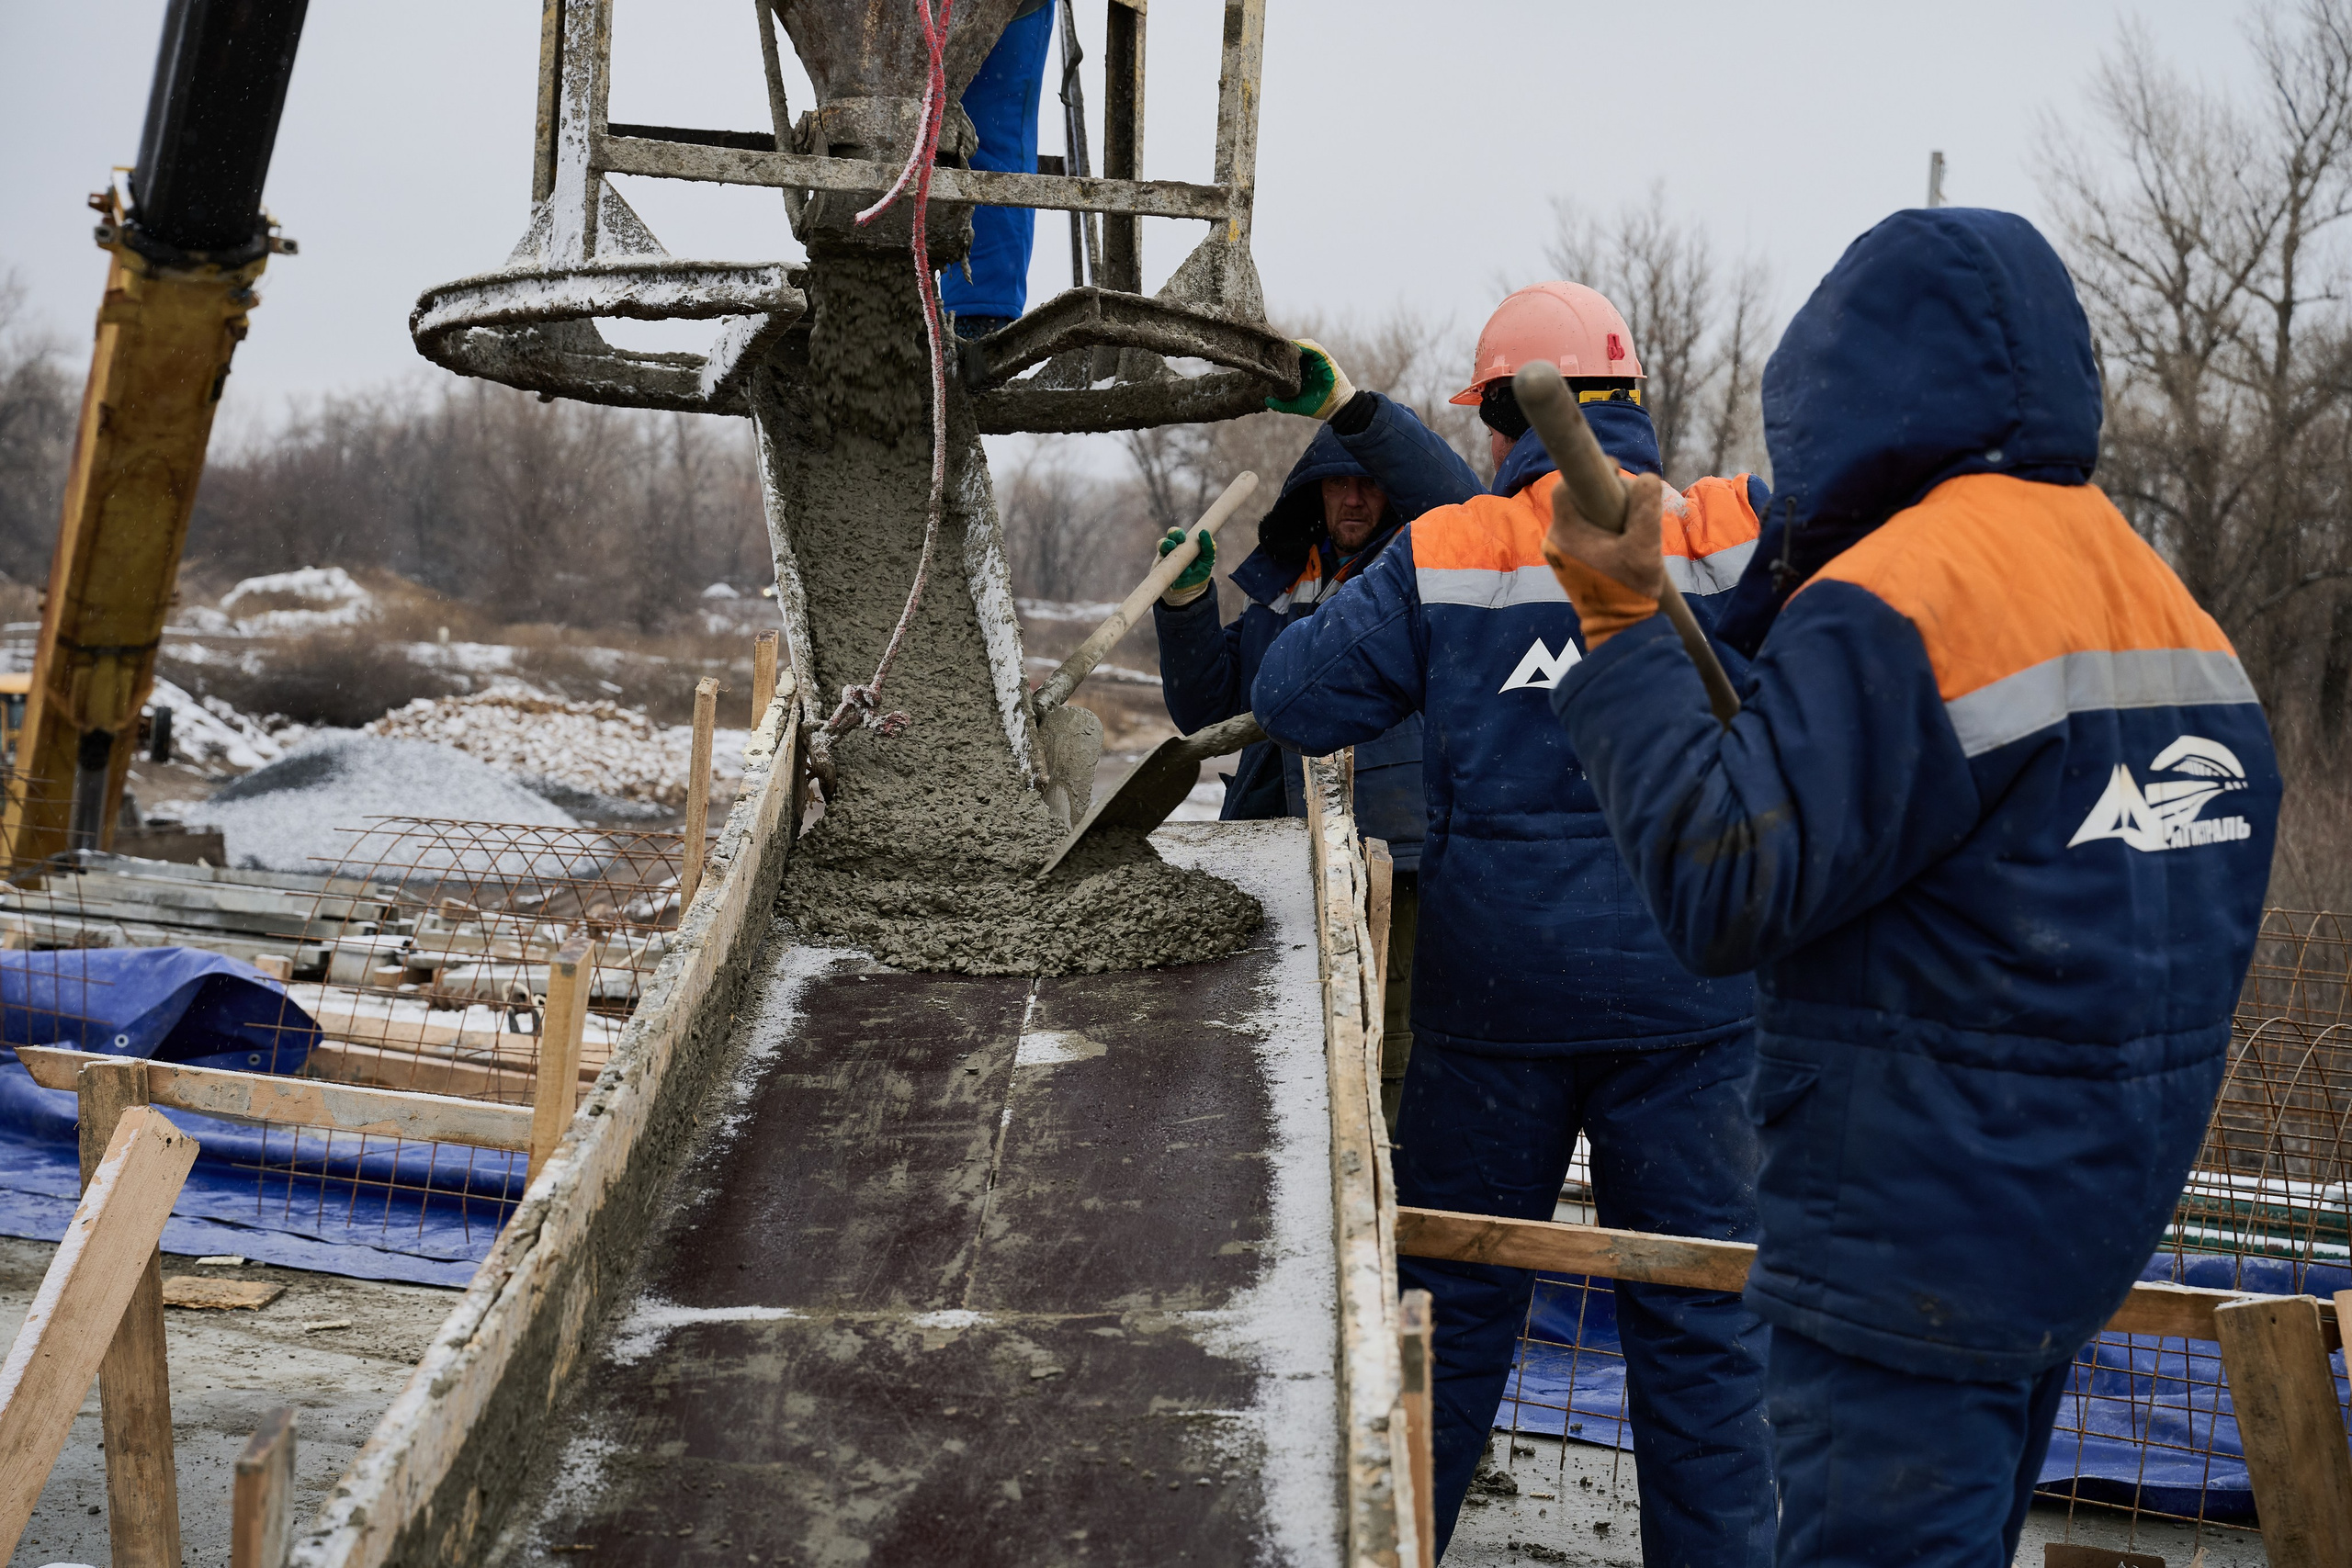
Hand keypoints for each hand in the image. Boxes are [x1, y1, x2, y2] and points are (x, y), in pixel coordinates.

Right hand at [1158, 526, 1215, 605]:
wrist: (1193, 589)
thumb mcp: (1207, 558)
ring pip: (1159, 559)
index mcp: (1179, 545)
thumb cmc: (1200, 569)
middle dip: (1166, 543)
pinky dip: (1174, 576)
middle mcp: (1169, 553)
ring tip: (1179, 565)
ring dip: (1167, 561)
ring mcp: (1163, 565)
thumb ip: (1208, 546)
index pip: (1174, 535)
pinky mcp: (1161, 578)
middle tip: (1172, 545)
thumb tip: (1204, 532)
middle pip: (1163, 543)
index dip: (1175, 533)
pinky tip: (1185, 577)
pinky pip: (1164, 575)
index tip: (1181, 537)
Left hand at [1264, 339, 1355, 419]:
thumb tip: (1267, 401)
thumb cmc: (1318, 406)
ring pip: (1307, 346)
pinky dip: (1307, 346)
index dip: (1281, 355)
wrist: (1336, 408)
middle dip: (1287, 347)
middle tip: (1274, 346)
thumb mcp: (1296, 405)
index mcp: (1302, 373)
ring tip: (1284, 344)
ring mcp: (1318, 362)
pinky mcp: (1326, 360)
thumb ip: (1281, 404)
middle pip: (1298, 349)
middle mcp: (1310, 365)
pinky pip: (1316, 349)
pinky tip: (1296, 346)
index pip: (1290, 359)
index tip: (1269, 354)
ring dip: (1296, 344)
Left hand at [1543, 473, 1666, 645]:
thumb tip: (1646, 478)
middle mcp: (1555, 540)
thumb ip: (1647, 509)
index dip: (1590, 473)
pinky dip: (1603, 531)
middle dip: (1606, 497)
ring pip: (1583, 517)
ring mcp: (1559, 553)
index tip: (1613, 470)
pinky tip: (1624, 543)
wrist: (1619, 628)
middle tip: (1633, 505)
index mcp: (1566, 533)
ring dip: (1607, 515)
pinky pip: (1584, 534)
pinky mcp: (1567, 563)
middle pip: (1578, 500)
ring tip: (1632, 529)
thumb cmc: (1631, 589)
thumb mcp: (1646, 547)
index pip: (1566, 487)